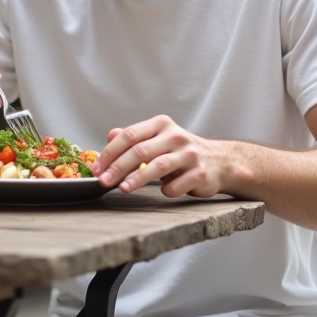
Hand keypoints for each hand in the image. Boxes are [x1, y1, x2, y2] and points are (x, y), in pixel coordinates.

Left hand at [91, 115, 224, 197]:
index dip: (110, 152)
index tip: (96, 168)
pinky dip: (166, 190)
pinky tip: (164, 191)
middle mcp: (176, 136)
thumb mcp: (158, 140)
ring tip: (123, 189)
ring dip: (137, 179)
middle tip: (103, 181)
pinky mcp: (201, 173)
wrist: (221, 161)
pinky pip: (177, 185)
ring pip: (158, 166)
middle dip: (118, 167)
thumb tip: (110, 135)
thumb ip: (134, 138)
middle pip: (140, 151)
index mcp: (161, 125)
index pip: (130, 135)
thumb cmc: (181, 152)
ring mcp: (190, 154)